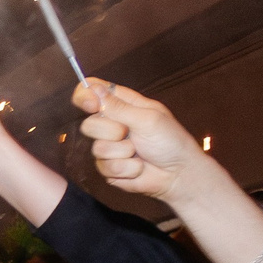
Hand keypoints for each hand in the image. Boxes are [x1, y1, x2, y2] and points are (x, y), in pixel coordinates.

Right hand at [74, 80, 204, 202]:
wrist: (177, 173)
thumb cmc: (170, 141)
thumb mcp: (147, 119)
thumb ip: (119, 107)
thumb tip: (94, 88)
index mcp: (123, 105)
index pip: (93, 92)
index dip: (85, 95)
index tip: (91, 105)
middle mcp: (113, 124)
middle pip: (89, 124)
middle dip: (110, 131)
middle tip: (129, 134)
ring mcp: (109, 147)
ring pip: (97, 149)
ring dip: (122, 153)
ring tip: (139, 152)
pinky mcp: (108, 167)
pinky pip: (105, 167)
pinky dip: (125, 168)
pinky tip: (138, 166)